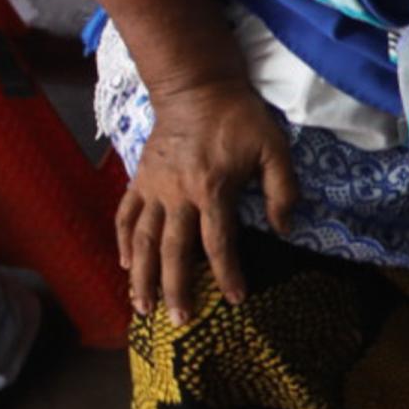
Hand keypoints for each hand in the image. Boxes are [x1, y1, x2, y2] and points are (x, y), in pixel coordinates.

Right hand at [121, 79, 297, 324]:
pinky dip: (123, 241)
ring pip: (143, 239)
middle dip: (175, 289)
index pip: (219, 243)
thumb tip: (285, 229)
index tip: (235, 300)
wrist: (196, 87)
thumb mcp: (274, 148)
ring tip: (142, 307)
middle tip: (179, 321)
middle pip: (173, 251)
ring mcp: (153, 187)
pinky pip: (126, 215)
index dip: (228, 274)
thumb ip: (282, 189)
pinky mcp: (139, 179)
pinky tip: (125, 265)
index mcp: (212, 189)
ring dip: (141, 276)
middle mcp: (177, 194)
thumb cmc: (240, 119)